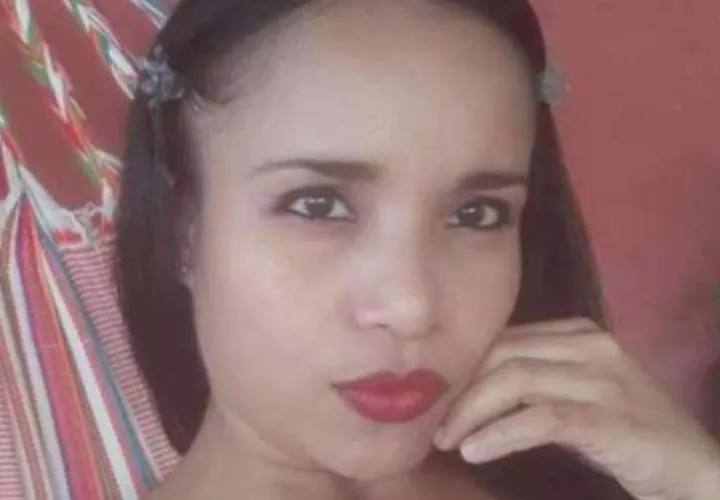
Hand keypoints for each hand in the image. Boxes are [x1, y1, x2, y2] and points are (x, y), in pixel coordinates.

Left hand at [434, 318, 719, 499]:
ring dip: (471, 413)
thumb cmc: (624, 429)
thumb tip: (467, 389)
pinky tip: (476, 450)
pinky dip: (500, 434)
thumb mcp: (573, 394)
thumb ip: (531, 382)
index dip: (465, 368)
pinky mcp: (610, 418)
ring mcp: (604, 380)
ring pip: (516, 381)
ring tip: (449, 440)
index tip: (438, 398)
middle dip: (462, 391)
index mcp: (578, 333)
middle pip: (503, 354)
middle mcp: (591, 346)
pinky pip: (540, 420)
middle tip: (437, 425)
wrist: (691, 466)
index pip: (504, 339)